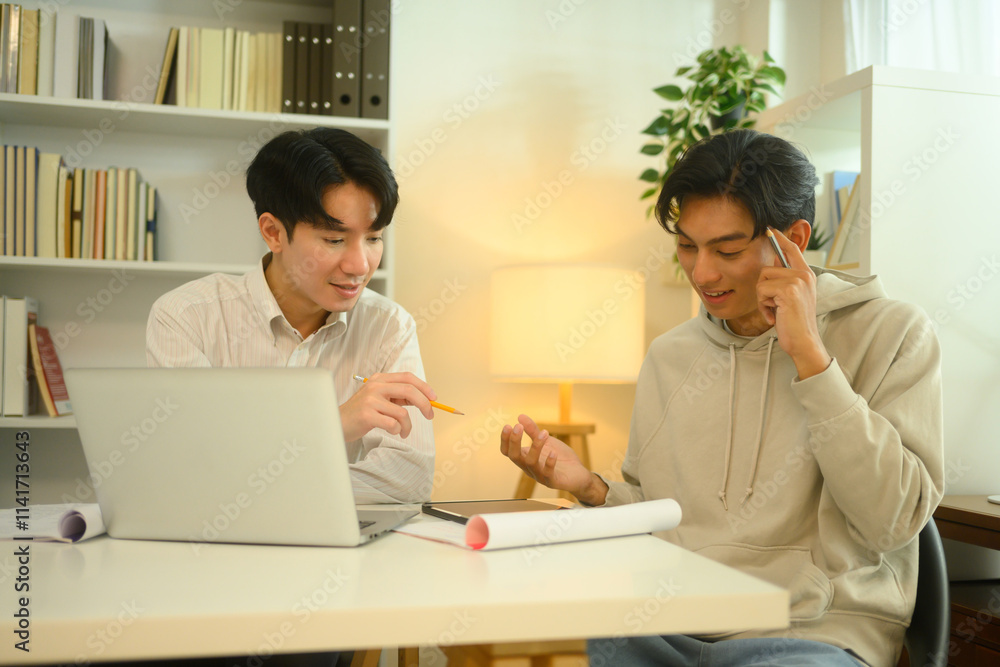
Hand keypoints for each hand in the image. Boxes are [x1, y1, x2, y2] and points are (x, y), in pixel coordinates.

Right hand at [340, 372, 435, 440]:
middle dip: (425, 404)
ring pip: (402, 412)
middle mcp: (375, 386)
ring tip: (403, 431)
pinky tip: (392, 432)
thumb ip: (397, 396)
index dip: (424, 387)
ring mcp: (370, 400)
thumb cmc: (361, 413)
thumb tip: (425, 399)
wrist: (336, 423)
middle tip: (430, 415)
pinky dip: (398, 431)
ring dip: (408, 426)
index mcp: (379, 379)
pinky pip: (393, 424)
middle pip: (409, 391)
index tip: (434, 398)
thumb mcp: (379, 398)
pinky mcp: (367, 415)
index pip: (407, 377)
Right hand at [499, 414, 607, 505]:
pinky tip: (553, 452)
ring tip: (544, 433)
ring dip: (536, 446)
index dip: (505, 440)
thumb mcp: (547, 441)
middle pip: (514, 457)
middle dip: (514, 441)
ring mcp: (540, 476)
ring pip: (531, 462)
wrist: (579, 474)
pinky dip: (549, 462)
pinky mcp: (553, 481)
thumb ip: (533, 431)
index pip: (507, 451)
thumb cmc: (561, 458)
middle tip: (518, 427)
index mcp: (525, 458)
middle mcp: (529, 468)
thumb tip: (520, 417)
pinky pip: (548, 473)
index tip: (508, 425)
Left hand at [757, 226, 831, 378]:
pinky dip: (763, 306)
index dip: (780, 238)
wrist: (804, 341)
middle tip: (772, 306)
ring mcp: (797, 281)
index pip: (792, 250)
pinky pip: (762, 291)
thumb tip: (770, 265)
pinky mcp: (788, 290)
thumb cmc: (794, 322)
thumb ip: (784, 281)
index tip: (770, 229)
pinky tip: (775, 316)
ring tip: (775, 311)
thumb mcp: (791, 298)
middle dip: (763, 290)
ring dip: (762, 299)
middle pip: (767, 268)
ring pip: (762, 281)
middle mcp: (804, 275)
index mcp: (806, 275)